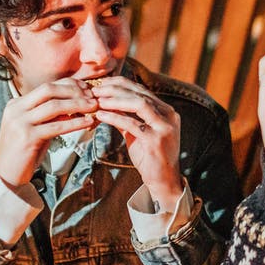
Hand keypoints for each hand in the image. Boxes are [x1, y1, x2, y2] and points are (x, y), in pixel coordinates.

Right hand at [0, 79, 98, 186]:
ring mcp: (20, 122)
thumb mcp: (37, 127)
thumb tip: (75, 105)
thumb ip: (51, 116)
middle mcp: (16, 109)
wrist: (7, 173)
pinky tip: (88, 122)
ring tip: (94, 107)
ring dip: (77, 105)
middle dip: (74, 91)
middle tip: (92, 97)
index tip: (86, 89)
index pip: (46, 86)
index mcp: (17, 104)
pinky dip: (75, 123)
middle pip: (49, 90)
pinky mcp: (27, 137)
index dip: (69, 85)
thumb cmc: (25, 150)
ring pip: (54, 106)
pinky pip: (56, 126)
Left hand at [89, 77, 183, 208]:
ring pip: (138, 104)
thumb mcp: (138, 133)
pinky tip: (101, 116)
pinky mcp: (156, 140)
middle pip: (139, 93)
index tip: (101, 84)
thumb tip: (107, 103)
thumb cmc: (150, 157)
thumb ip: (127, 117)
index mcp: (166, 110)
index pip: (141, 89)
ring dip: (115, 100)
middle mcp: (169, 115)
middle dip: (114, 89)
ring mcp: (164, 127)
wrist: (163, 181)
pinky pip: (132, 124)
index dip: (120, 84)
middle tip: (95, 90)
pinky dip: (114, 117)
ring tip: (97, 100)